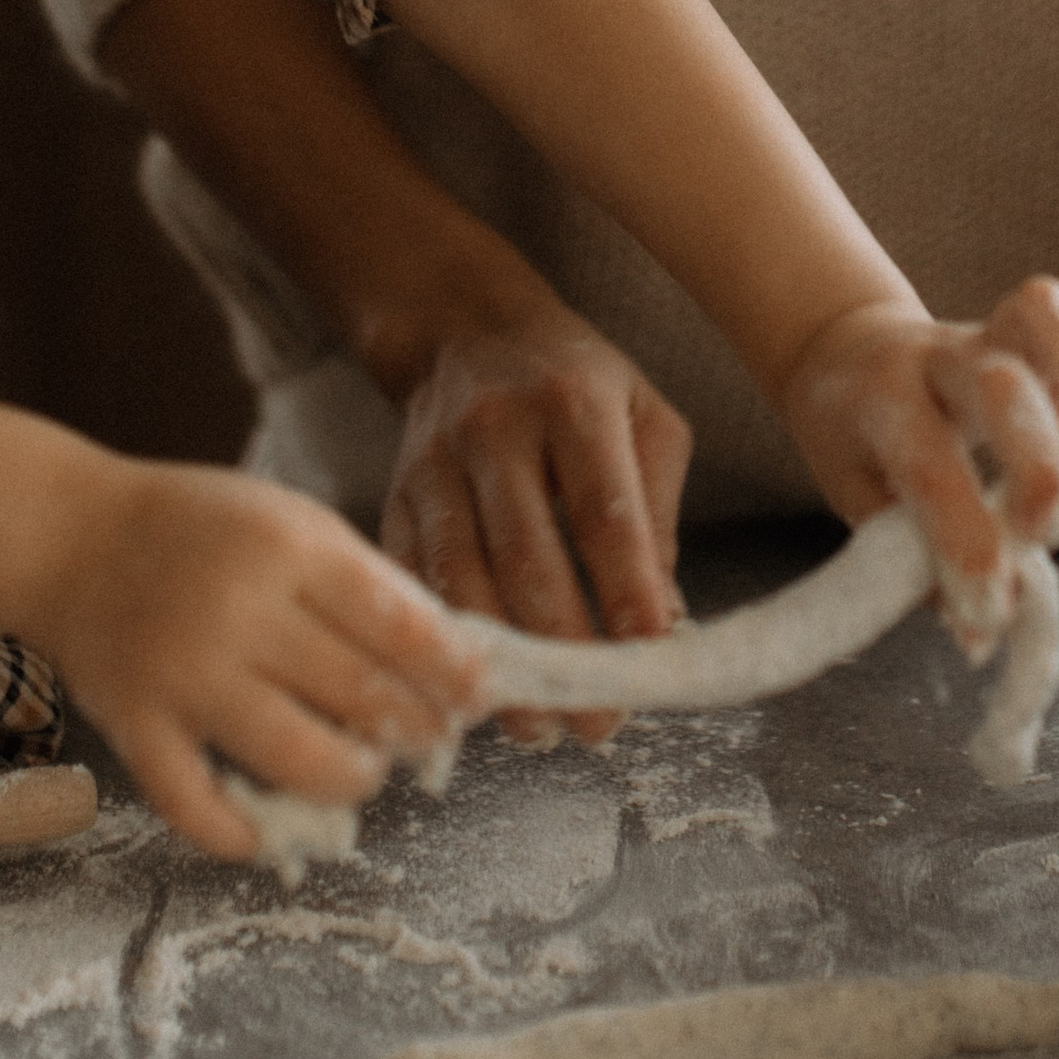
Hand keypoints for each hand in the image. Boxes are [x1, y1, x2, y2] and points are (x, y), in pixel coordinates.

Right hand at [24, 457, 490, 857]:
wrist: (71, 538)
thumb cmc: (201, 530)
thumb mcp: (292, 524)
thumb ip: (363, 586)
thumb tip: (447, 660)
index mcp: (288, 549)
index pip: (398, 624)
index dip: (450, 671)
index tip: (477, 697)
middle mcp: (239, 612)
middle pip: (359, 695)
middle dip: (414, 730)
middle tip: (429, 739)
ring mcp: (184, 676)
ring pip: (296, 760)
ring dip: (350, 780)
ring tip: (362, 772)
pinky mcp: (136, 728)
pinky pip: (197, 807)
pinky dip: (241, 835)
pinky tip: (271, 833)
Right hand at [378, 318, 690, 742]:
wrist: (466, 331)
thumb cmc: (576, 382)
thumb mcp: (644, 416)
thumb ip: (655, 511)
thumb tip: (664, 620)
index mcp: (573, 404)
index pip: (604, 511)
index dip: (627, 589)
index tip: (652, 655)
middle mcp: (496, 430)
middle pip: (527, 556)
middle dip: (567, 651)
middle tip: (601, 724)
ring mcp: (435, 465)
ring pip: (462, 579)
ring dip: (501, 664)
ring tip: (538, 727)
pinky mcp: (394, 498)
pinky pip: (413, 583)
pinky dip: (444, 644)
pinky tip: (475, 690)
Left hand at [776, 272, 1058, 598]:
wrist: (843, 352)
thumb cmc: (860, 444)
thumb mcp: (862, 502)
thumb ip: (917, 559)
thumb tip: (987, 628)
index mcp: (880, 406)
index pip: (927, 468)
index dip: (966, 543)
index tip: (988, 612)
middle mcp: (934, 359)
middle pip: (994, 382)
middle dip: (1036, 463)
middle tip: (1046, 527)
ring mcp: (984, 330)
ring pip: (1035, 310)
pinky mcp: (1027, 319)